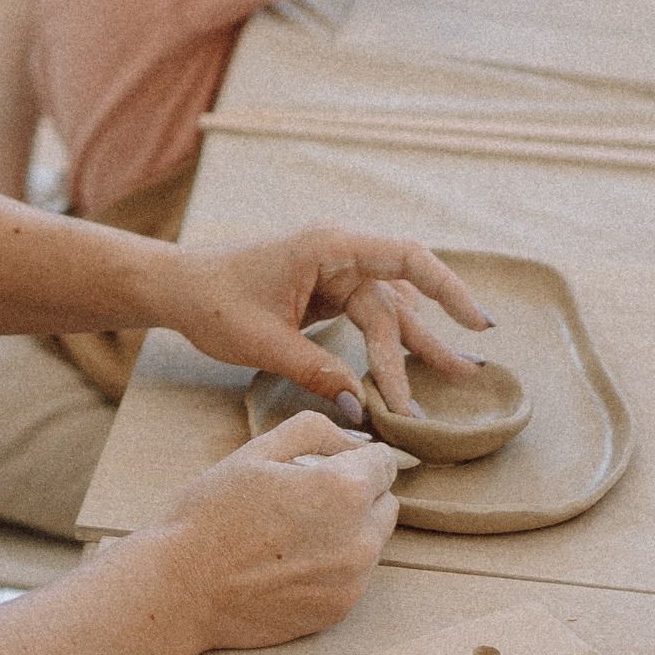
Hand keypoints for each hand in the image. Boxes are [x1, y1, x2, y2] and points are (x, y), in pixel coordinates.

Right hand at [141, 412, 398, 651]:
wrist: (179, 587)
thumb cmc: (211, 513)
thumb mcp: (258, 451)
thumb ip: (318, 431)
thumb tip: (357, 441)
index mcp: (344, 490)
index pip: (385, 463)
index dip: (354, 458)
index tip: (325, 465)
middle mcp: (360, 538)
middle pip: (386, 503)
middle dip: (358, 494)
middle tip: (304, 499)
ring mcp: (352, 580)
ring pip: (373, 541)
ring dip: (348, 531)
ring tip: (292, 534)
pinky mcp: (339, 610)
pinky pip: (354, 575)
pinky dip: (334, 566)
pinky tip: (289, 563)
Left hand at [159, 227, 492, 422]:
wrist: (178, 286)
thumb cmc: (214, 302)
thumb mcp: (264, 343)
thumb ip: (317, 371)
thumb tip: (362, 407)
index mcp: (328, 247)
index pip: (405, 258)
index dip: (448, 287)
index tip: (476, 322)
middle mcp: (338, 254)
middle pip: (395, 301)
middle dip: (426, 343)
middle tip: (464, 376)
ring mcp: (333, 272)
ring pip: (385, 312)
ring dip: (412, 346)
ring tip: (452, 374)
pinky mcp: (325, 290)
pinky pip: (367, 316)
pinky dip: (386, 341)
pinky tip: (410, 361)